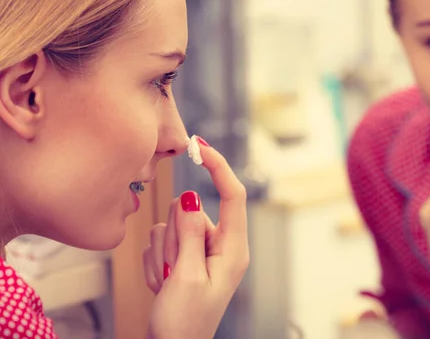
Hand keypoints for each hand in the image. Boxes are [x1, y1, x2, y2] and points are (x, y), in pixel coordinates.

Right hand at [143, 145, 248, 338]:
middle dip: (173, 237)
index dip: (218, 167)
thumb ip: (189, 234)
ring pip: (173, 224)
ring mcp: (202, 251)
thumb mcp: (185, 276)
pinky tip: (163, 283)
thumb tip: (189, 196)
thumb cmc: (184, 323)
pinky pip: (162, 240)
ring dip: (163, 253)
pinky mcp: (185, 256)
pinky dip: (157, 261)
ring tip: (168, 281)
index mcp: (233, 249)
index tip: (199, 146)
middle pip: (191, 211)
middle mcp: (221, 245)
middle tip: (173, 271)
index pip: (232, 196)